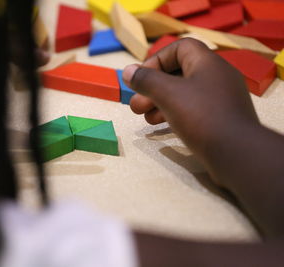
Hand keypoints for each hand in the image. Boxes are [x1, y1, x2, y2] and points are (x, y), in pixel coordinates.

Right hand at [123, 38, 258, 166]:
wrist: (237, 153)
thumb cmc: (201, 116)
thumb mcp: (168, 94)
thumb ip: (146, 80)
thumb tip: (128, 71)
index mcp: (207, 63)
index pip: (179, 48)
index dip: (156, 59)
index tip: (141, 77)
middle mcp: (216, 77)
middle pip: (177, 73)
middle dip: (152, 88)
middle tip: (135, 104)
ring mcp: (219, 99)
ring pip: (183, 93)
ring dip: (159, 102)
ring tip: (143, 117)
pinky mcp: (220, 118)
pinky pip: (192, 109)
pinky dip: (173, 113)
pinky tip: (160, 126)